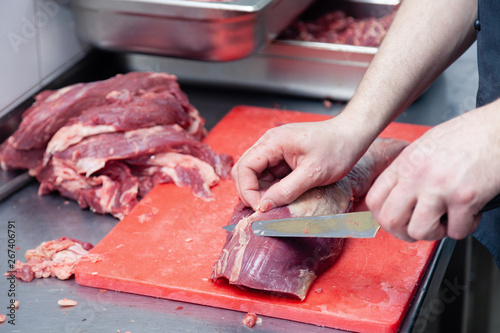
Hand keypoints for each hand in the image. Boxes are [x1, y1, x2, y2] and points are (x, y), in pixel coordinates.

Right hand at [231, 115, 372, 211]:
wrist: (352, 135)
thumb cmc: (337, 148)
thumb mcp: (313, 173)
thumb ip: (286, 190)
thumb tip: (264, 206)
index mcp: (273, 142)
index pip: (245, 167)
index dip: (247, 190)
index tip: (260, 208)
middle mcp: (270, 143)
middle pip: (244, 170)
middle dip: (250, 191)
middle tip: (263, 210)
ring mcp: (275, 149)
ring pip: (255, 174)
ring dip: (260, 191)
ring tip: (275, 204)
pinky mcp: (283, 157)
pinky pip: (268, 174)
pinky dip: (271, 188)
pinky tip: (282, 197)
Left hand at [366, 102, 499, 241]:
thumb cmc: (469, 135)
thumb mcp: (426, 147)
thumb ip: (409, 170)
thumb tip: (398, 195)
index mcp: (405, 163)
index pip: (374, 200)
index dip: (383, 216)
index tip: (396, 220)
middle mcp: (417, 175)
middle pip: (390, 220)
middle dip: (404, 232)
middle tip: (420, 227)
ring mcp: (439, 187)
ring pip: (419, 231)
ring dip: (435, 233)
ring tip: (447, 220)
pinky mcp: (465, 198)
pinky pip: (456, 231)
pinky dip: (464, 228)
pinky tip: (470, 213)